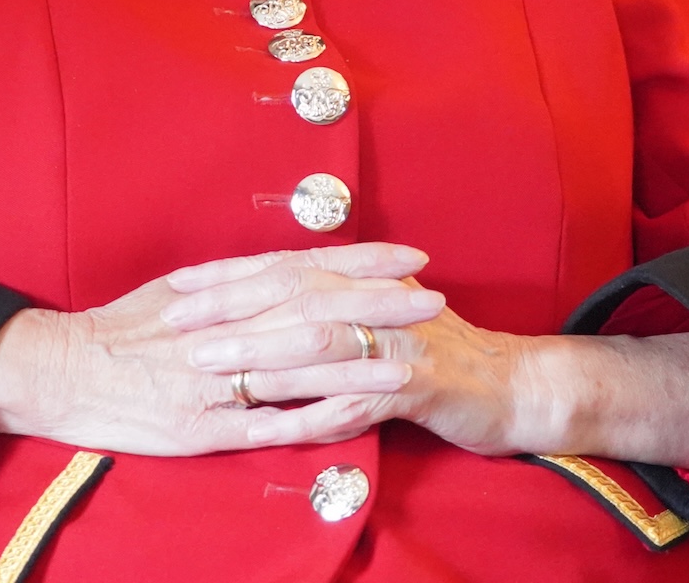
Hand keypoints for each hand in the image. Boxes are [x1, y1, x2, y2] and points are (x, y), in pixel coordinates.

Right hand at [0, 243, 443, 455]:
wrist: (55, 369)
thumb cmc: (117, 328)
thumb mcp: (176, 290)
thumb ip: (234, 283)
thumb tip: (288, 269)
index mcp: (221, 291)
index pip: (306, 268)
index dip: (362, 261)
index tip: (412, 254)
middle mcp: (223, 329)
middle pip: (314, 312)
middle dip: (378, 305)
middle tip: (433, 298)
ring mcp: (214, 381)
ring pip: (298, 369)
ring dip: (360, 366)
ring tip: (412, 361)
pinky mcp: (201, 428)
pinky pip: (265, 426)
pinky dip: (311, 421)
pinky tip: (353, 421)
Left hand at [181, 288, 688, 469]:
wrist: (512, 384)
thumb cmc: (435, 354)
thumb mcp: (379, 318)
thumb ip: (329, 305)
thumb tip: (264, 298)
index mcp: (359, 281)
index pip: (280, 271)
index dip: (228, 279)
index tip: (175, 290)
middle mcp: (374, 300)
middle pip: (290, 297)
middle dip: (229, 312)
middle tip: (175, 327)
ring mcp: (394, 340)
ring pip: (316, 341)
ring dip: (258, 354)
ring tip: (209, 367)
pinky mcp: (415, 382)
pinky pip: (353, 395)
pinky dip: (310, 405)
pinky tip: (273, 417)